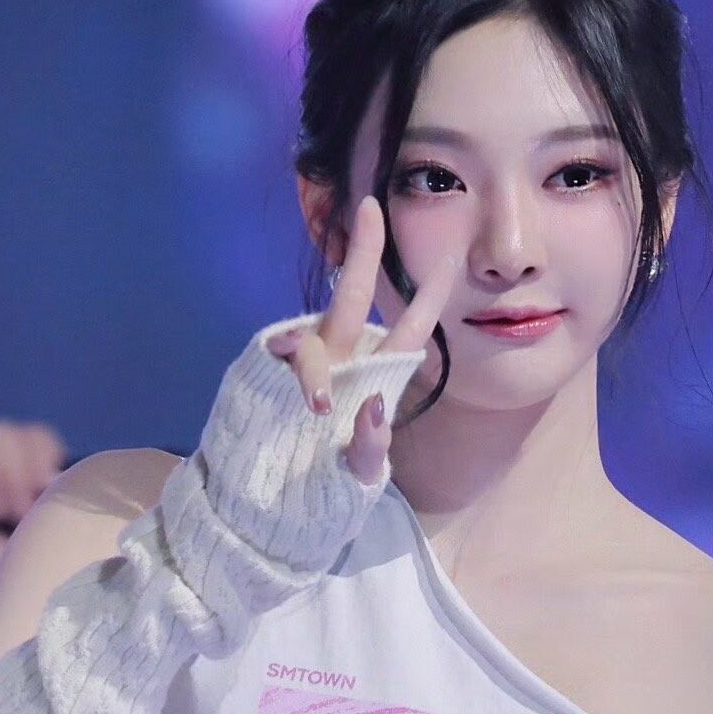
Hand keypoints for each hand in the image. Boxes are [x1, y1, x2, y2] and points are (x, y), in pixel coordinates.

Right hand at [265, 195, 455, 484]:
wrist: (273, 503)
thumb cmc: (328, 483)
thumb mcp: (360, 473)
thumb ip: (371, 447)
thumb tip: (372, 408)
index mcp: (373, 375)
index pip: (408, 329)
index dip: (427, 294)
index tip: (446, 256)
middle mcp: (340, 361)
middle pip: (351, 299)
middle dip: (362, 254)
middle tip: (369, 210)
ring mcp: (303, 368)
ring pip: (312, 342)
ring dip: (315, 369)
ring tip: (319, 407)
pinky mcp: (266, 378)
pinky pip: (275, 359)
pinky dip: (285, 370)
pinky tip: (287, 384)